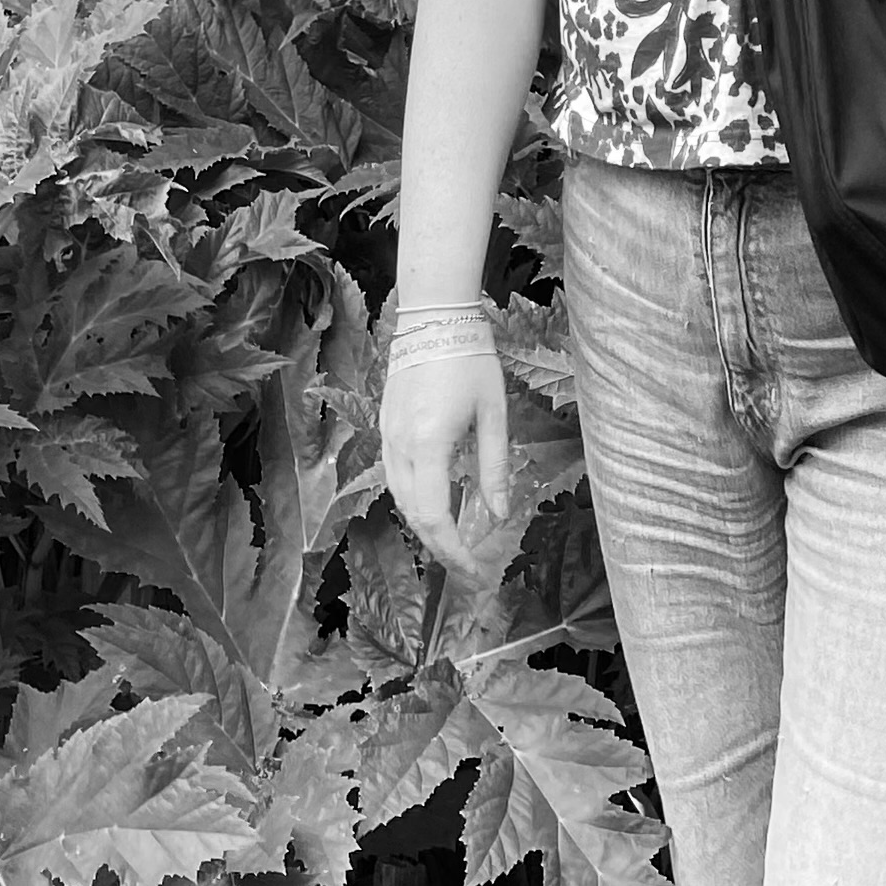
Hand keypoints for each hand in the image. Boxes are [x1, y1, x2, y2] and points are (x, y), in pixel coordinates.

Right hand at [381, 348, 509, 576]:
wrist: (434, 314)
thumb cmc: (471, 358)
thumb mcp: (494, 413)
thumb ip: (495, 467)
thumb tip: (499, 515)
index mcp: (429, 445)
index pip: (435, 518)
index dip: (453, 551)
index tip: (474, 570)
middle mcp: (400, 446)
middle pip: (413, 514)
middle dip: (439, 545)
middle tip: (468, 565)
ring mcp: (387, 436)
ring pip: (400, 498)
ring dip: (424, 525)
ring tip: (453, 541)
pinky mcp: (385, 426)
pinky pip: (394, 476)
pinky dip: (413, 499)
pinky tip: (435, 503)